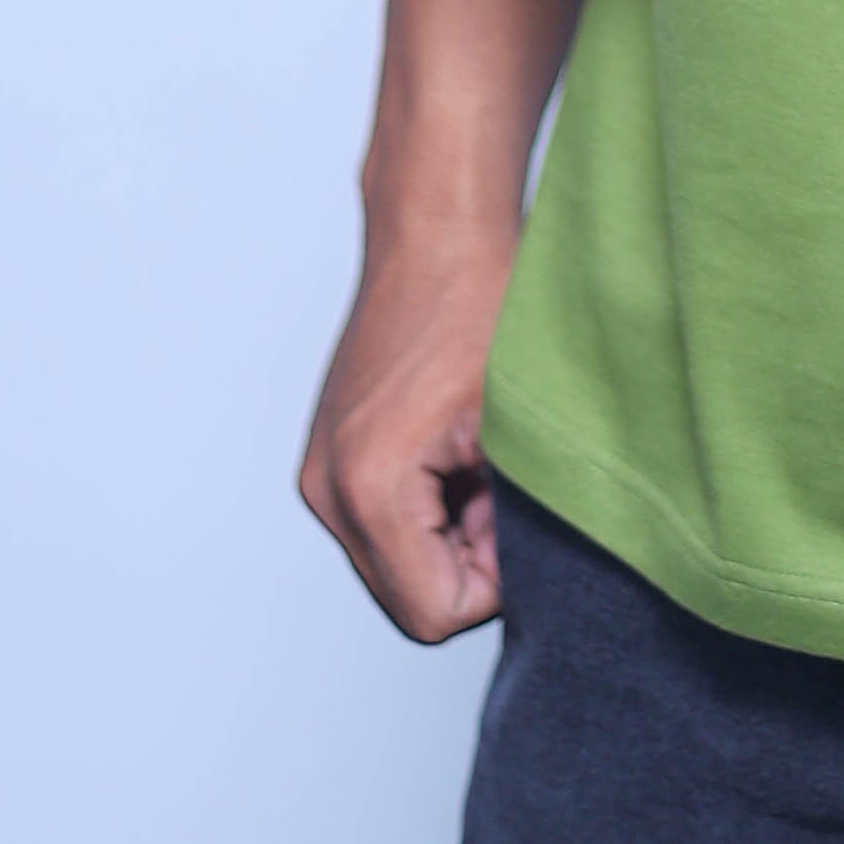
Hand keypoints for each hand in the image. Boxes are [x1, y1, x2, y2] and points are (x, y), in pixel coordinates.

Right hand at [300, 223, 518, 642]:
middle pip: (412, 597)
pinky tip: (455, 442)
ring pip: (401, 560)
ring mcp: (322, 473)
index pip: (436, 615)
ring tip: (478, 451)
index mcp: (369, 489)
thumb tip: (520, 582)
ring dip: (452, 526)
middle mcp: (329, 490)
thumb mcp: (518, 427)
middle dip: (469, 554)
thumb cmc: (483, 302)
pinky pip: (386, 521)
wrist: (438, 227)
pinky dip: (430, 500)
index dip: (494, 578)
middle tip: (498, 475)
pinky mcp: (332, 455)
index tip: (512, 508)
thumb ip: (516, 525)